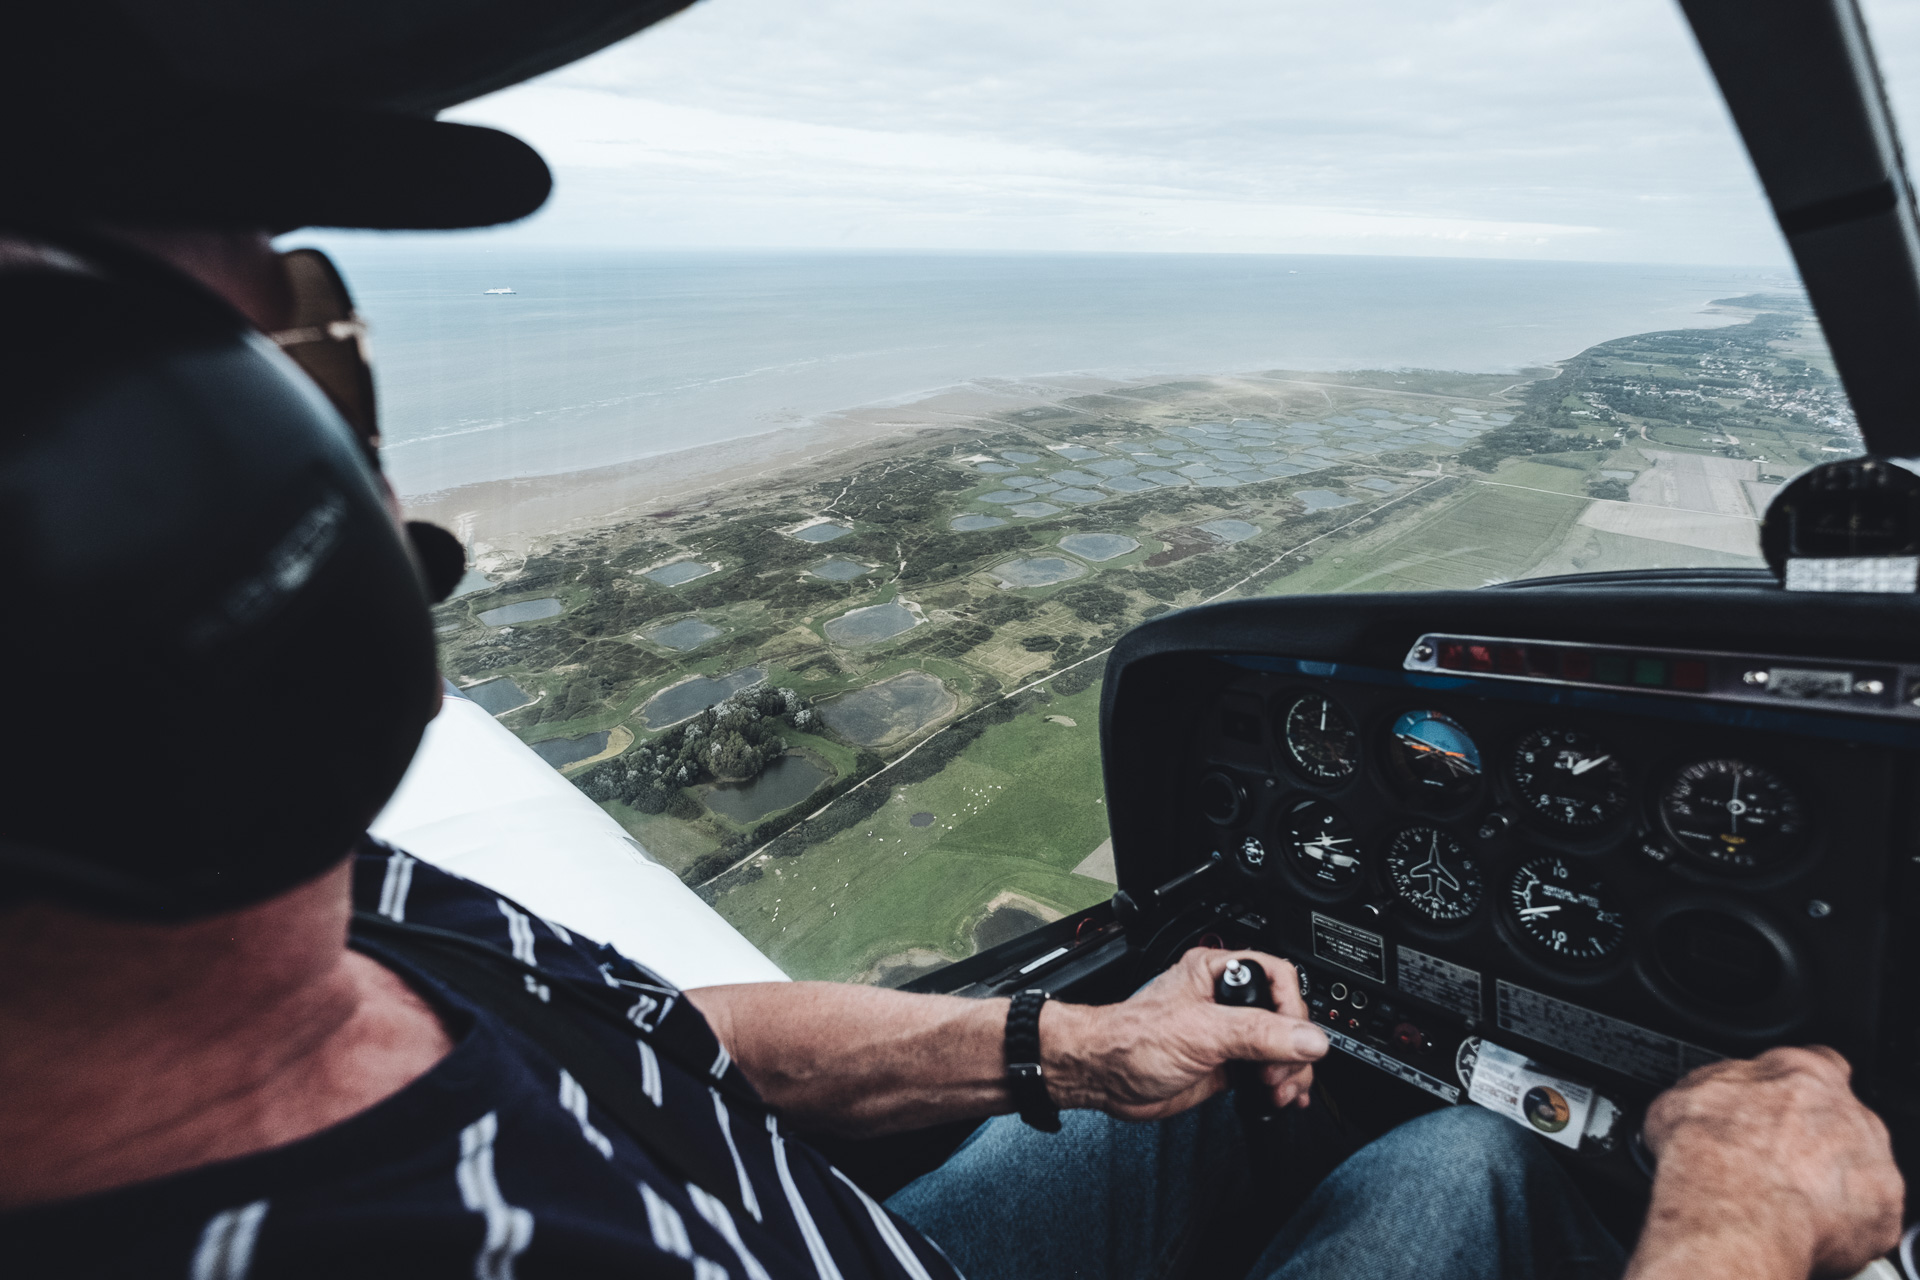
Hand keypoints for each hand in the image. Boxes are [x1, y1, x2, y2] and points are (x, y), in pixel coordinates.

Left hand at [1045, 948, 1327, 1121]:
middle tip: (1280, 1074)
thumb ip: (1259, 1034)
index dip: (1293, 1011)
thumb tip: (1308, 1038)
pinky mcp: (1224, 1064)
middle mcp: (1225, 1001)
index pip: (1279, 978)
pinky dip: (1280, 1085)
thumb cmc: (1132, 1041)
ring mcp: (1226, 1034)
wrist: (1103, 1077)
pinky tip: (1283, 1098)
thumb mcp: (1202, 1032)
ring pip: (1280, 1048)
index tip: (1296, 1041)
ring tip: (1278, 1091)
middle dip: (1294, 1049)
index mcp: (1218, 974)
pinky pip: (1265, 1072)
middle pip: (1285, 1017)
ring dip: (1290, 1072)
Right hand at [1629, 1046, 1902, 1279]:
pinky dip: (1837, 1222)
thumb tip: (1702, 1102)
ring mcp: (1868, 1158)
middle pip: (1837, 1118)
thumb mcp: (1683, 1098)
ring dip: (1826, 1178)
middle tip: (1771, 1161)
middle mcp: (1845, 1110)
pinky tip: (1799, 1225)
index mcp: (1802, 1072)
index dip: (1796, 1088)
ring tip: (1782, 1200)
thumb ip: (1715, 1091)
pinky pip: (1863, 1215)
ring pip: (1854, 1165)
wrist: (1729, 1210)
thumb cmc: (1706, 1154)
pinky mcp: (1881, 1208)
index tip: (1777, 1107)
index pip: (1817, 1063)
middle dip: (1810, 1138)